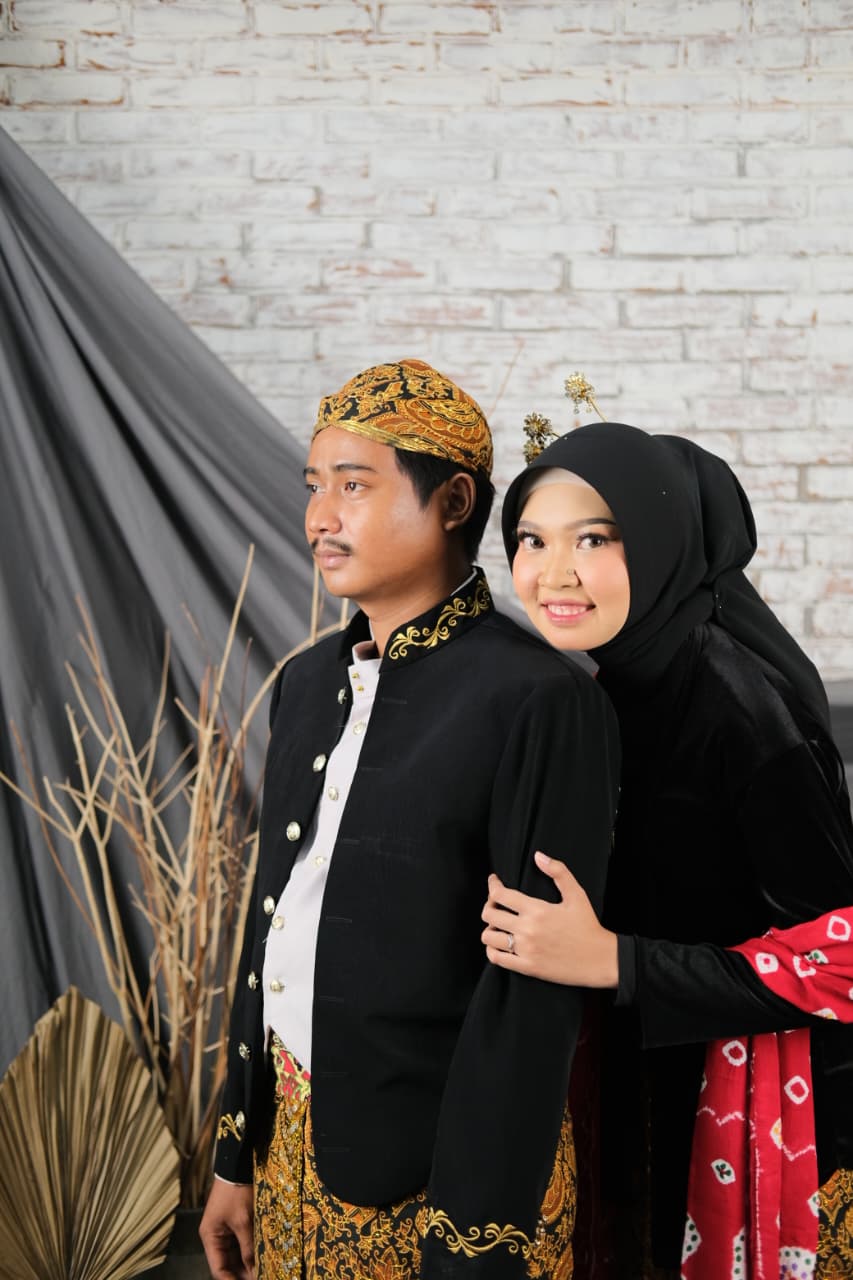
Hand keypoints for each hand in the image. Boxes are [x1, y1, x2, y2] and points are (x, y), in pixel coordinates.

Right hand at [199, 1177, 254, 1279]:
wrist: (238, 1166)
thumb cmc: (236, 1191)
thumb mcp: (243, 1221)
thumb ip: (248, 1248)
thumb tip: (254, 1271)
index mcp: (210, 1237)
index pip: (219, 1269)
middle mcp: (216, 1237)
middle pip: (227, 1264)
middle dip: (243, 1274)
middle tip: (261, 1278)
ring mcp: (226, 1230)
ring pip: (236, 1256)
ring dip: (248, 1264)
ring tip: (264, 1272)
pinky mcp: (236, 1224)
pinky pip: (242, 1244)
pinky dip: (251, 1252)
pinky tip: (263, 1259)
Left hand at [480, 852, 618, 988]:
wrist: (599, 959)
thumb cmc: (588, 926)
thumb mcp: (577, 895)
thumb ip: (558, 872)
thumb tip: (538, 856)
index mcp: (537, 909)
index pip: (500, 894)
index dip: (492, 885)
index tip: (494, 881)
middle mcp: (527, 929)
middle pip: (489, 914)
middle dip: (489, 905)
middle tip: (496, 903)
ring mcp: (526, 950)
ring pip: (488, 937)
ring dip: (490, 928)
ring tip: (499, 924)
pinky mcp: (527, 967)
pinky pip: (496, 959)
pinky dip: (492, 950)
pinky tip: (499, 944)